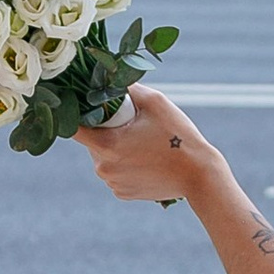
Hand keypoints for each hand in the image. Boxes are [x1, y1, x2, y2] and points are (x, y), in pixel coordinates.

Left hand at [75, 85, 214, 205]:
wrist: (199, 175)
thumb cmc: (178, 136)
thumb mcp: (156, 102)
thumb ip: (128, 89)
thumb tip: (111, 80)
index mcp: (107, 145)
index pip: (74, 129)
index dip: (78, 115)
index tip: (89, 108)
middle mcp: (104, 168)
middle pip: (92, 142)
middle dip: (105, 131)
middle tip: (131, 124)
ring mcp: (113, 183)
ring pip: (104, 158)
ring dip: (115, 148)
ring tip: (143, 143)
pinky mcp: (122, 193)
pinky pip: (115, 173)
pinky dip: (124, 165)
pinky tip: (145, 160)